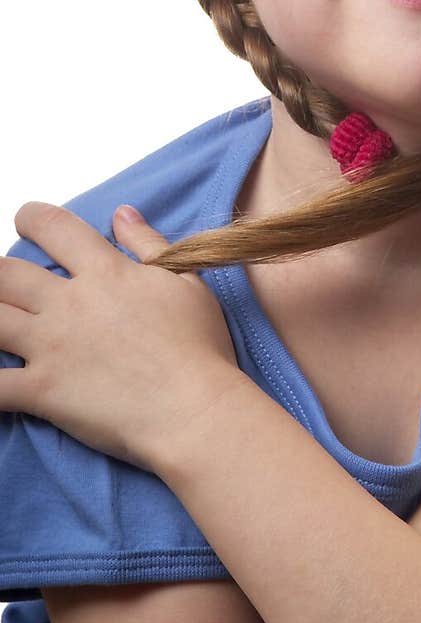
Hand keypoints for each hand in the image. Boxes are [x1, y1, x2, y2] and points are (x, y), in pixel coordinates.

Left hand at [0, 202, 240, 470]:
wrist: (196, 410)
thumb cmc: (200, 348)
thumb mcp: (187, 283)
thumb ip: (149, 244)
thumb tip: (122, 212)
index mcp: (105, 272)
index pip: (53, 227)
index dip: (31, 218)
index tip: (26, 222)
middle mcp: (70, 303)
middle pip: (5, 273)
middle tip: (2, 282)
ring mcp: (51, 347)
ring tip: (1, 324)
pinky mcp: (43, 391)